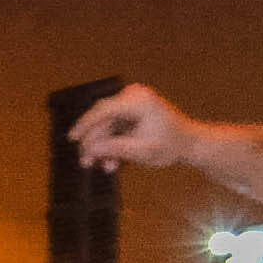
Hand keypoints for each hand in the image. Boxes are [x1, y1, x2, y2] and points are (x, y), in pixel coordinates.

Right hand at [66, 79, 207, 181]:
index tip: (72, 138)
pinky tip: (111, 161)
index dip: (85, 125)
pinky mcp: (133, 111)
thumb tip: (88, 150)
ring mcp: (133, 102)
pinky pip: (116, 127)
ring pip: (108, 125)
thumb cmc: (170, 146)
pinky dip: (112, 143)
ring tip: (100, 166)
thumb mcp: (141, 151)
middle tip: (85, 162)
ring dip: (104, 147)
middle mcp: (133, 96)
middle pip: (104, 119)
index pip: (104, 110)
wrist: (190, 144)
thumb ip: (114, 149)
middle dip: (95, 143)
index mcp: (138, 100)